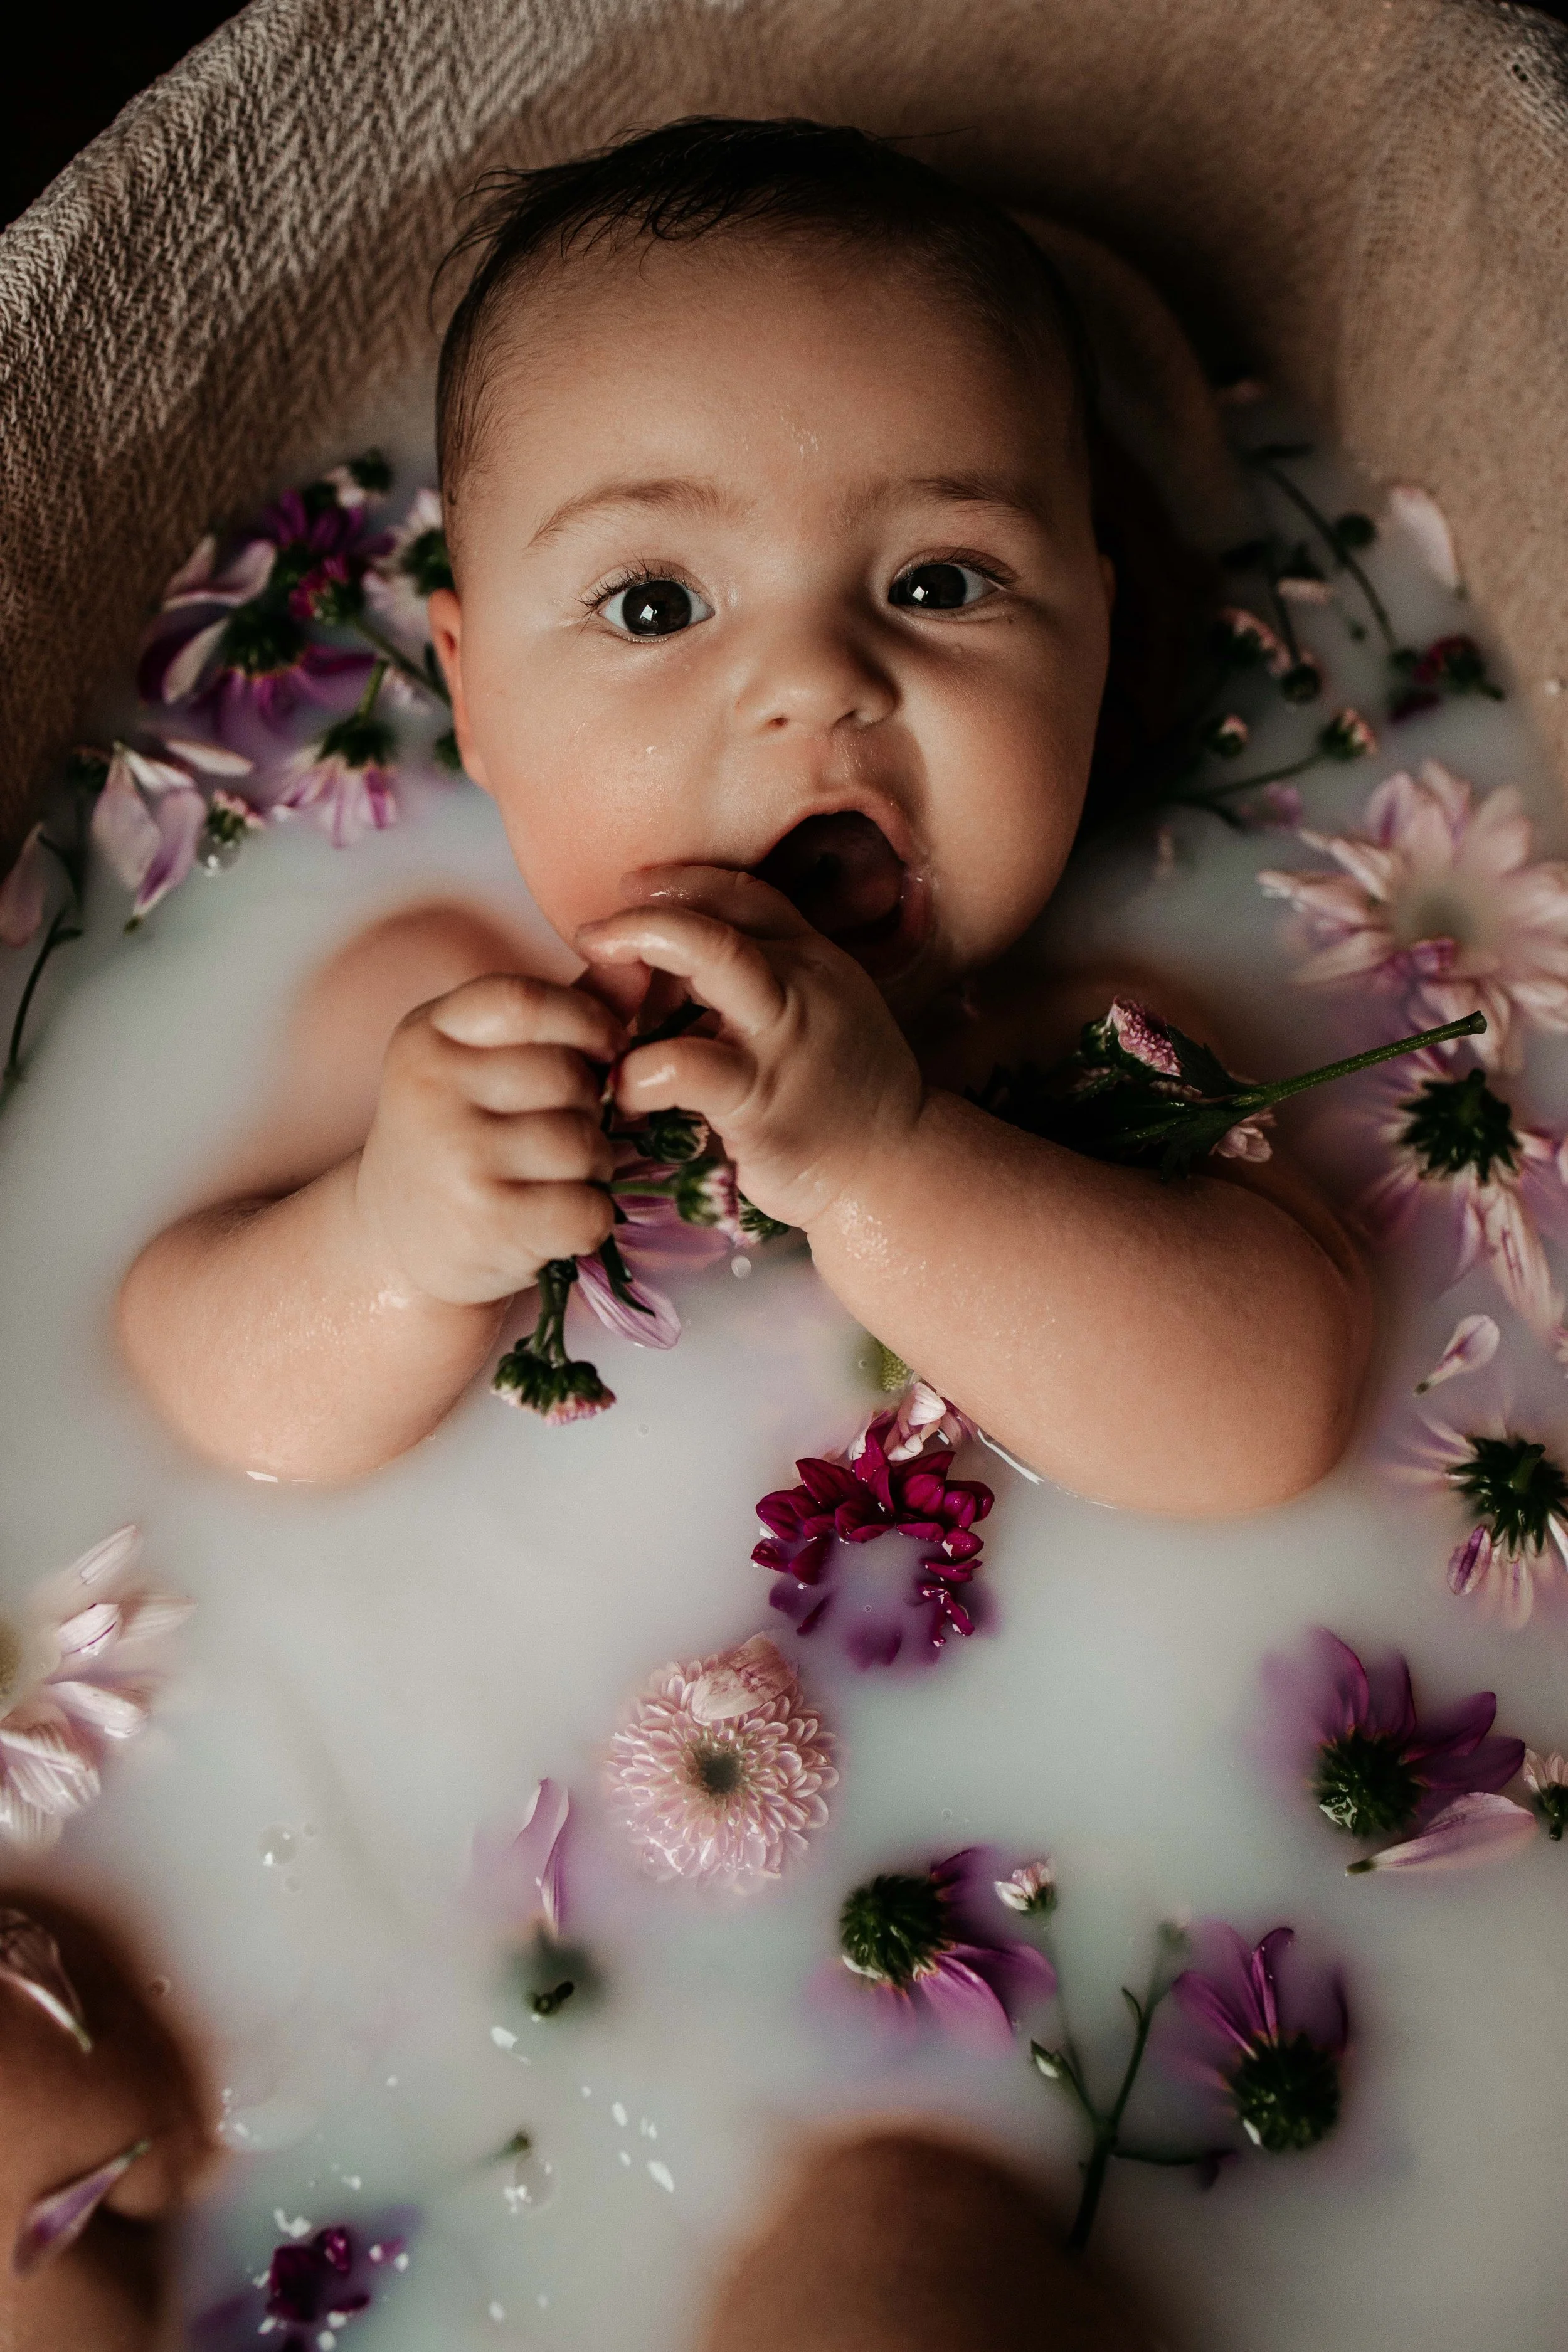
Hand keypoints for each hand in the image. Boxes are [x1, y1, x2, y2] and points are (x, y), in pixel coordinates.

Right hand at [354, 973, 624, 1305]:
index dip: (586, 1020)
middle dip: (592, 1105)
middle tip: (565, 1128)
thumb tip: (641, 966)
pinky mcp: (485, 1223)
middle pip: (568, 1076)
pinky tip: (554, 1218)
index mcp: (429, 1034)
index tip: (607, 1047)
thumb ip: (562, 1013)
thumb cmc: (460, 1134)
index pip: (524, 1000)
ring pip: (583, 1143)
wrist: (394, 1238)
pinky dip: (589, 1217)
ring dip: (593, 1163)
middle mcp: (431, 1089)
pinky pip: (586, 1208)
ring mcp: (456, 1158)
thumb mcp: (486, 1061)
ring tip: (557, 1174)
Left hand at [578, 868, 922, 1232]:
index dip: (680, 883)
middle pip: (723, 914)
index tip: (630, 890)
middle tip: (593, 936)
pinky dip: (638, 1071)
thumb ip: (755, 986)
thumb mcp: (814, 1019)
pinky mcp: (763, 1102)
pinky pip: (684, 1066)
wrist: (892, 1174)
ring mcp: (786, 1040)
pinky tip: (624, 1090)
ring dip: (642, 959)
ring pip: (716, 960)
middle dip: (647, 915)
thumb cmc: (838, 1099)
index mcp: (814, 961)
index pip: (744, 894)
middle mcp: (804, 985)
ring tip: (597, 1008)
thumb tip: (663, 971)